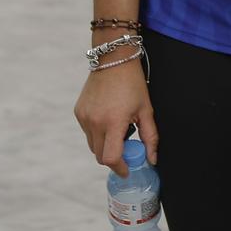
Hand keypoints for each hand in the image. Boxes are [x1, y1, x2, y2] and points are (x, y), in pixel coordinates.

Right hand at [74, 56, 159, 177]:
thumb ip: (150, 137)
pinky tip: (109, 119)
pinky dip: (97, 133)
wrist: (113, 59)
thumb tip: (152, 160)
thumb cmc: (133, 84)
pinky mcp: (78, 112)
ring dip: (105, 146)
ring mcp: (84, 117)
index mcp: (113, 122)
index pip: (110, 158)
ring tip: (119, 130)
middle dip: (113, 159)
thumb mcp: (146, 110)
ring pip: (92, 145)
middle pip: (100, 156)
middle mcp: (95, 122)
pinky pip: (87, 132)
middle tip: (127, 151)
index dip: (119, 168)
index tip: (127, 170)